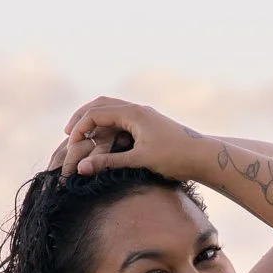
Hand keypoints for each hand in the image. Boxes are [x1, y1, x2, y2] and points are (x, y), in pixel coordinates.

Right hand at [46, 97, 206, 180]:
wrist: (204, 156)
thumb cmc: (174, 158)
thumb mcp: (139, 161)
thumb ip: (108, 162)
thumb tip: (80, 169)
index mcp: (133, 113)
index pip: (96, 113)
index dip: (80, 128)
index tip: (70, 144)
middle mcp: (137, 109)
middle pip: (101, 104)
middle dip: (82, 117)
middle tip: (68, 133)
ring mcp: (144, 115)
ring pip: (111, 109)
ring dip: (94, 119)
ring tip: (82, 134)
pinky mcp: (148, 124)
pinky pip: (121, 118)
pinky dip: (107, 125)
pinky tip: (102, 138)